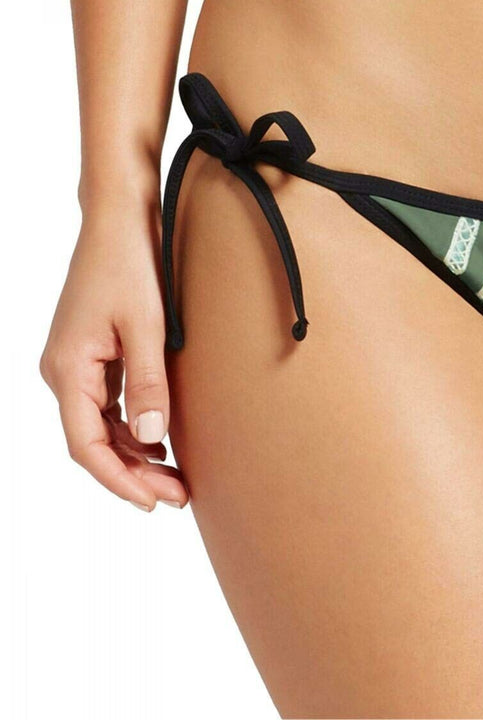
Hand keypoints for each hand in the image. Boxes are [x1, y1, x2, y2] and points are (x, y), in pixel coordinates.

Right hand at [39, 205, 187, 510]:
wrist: (120, 220)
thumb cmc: (130, 265)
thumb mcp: (147, 326)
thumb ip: (149, 384)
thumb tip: (150, 440)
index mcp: (67, 369)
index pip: (86, 445)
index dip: (119, 480)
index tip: (153, 502)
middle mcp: (63, 372)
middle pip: (93, 441)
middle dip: (133, 474)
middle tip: (178, 496)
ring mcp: (76, 363)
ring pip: (101, 426)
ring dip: (135, 454)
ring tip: (176, 478)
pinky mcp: (93, 353)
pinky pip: (108, 404)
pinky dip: (132, 427)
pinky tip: (161, 441)